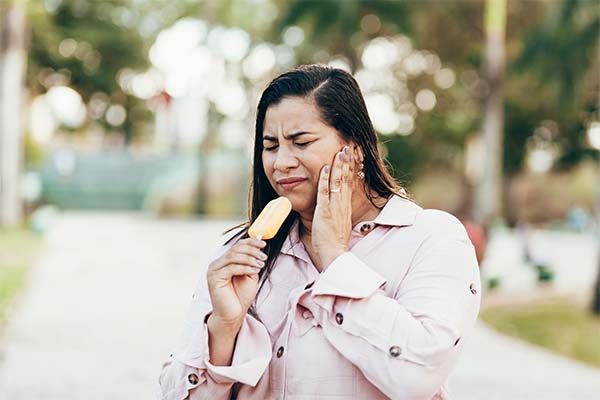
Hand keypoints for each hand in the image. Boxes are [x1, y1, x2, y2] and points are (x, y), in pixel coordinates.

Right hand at [206, 237, 266, 330]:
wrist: (233, 314)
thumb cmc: (240, 296)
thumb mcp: (249, 275)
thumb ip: (250, 262)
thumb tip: (257, 248)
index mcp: (224, 261)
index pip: (237, 245)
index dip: (250, 242)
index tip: (263, 243)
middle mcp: (217, 264)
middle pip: (235, 249)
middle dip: (252, 251)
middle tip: (264, 257)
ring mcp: (214, 270)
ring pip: (233, 256)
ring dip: (250, 259)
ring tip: (261, 264)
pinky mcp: (214, 278)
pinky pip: (231, 268)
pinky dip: (245, 267)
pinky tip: (254, 270)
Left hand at [312, 145, 356, 270]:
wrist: (335, 255)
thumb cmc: (334, 244)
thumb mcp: (339, 225)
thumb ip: (337, 215)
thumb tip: (337, 210)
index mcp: (345, 206)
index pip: (349, 183)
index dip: (351, 169)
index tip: (352, 156)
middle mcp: (342, 204)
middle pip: (346, 178)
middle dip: (347, 161)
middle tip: (348, 146)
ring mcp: (334, 207)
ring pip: (337, 182)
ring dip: (338, 165)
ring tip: (340, 151)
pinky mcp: (324, 211)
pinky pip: (324, 192)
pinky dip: (324, 179)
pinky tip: (324, 167)